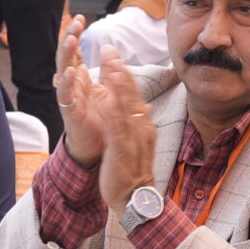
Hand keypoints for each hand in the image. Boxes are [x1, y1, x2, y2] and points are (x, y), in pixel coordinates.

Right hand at [55, 16, 107, 169]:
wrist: (96, 148)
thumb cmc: (98, 119)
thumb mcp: (104, 90)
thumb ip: (105, 71)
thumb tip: (109, 49)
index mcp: (80, 78)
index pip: (75, 51)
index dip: (75, 34)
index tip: (80, 17)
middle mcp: (72, 85)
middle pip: (67, 56)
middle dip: (69, 37)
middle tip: (75, 22)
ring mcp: (69, 97)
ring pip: (63, 72)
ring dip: (66, 55)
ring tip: (71, 39)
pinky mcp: (70, 112)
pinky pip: (66, 96)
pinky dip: (67, 83)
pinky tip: (71, 72)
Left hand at [93, 56, 158, 215]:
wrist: (136, 199)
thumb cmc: (133, 170)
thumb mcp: (136, 141)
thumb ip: (136, 122)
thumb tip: (137, 104)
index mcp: (143, 125)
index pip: (133, 93)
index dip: (123, 72)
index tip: (114, 54)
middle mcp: (141, 128)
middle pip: (130, 94)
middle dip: (120, 70)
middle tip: (110, 49)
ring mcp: (133, 139)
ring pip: (126, 108)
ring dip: (118, 86)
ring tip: (111, 66)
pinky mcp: (122, 151)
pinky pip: (118, 129)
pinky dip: (113, 113)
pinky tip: (107, 99)